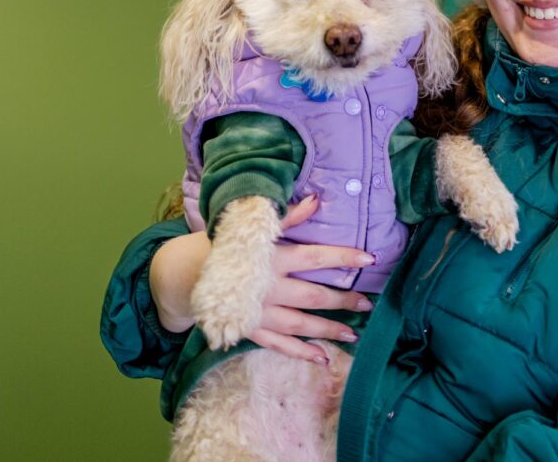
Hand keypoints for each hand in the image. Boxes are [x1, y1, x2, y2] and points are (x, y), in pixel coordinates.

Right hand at [149, 195, 375, 362]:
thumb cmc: (229, 246)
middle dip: (342, 300)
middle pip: (312, 295)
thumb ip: (287, 216)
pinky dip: (300, 352)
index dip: (343, 257)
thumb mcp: (254, 228)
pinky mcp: (249, 330)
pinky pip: (278, 345)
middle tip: (367, 303)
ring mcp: (258, 312)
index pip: (315, 256)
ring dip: (327, 329)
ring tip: (352, 333)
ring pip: (299, 323)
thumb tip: (317, 200)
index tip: (370, 258)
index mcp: (272, 258)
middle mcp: (268, 287)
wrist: (187, 272)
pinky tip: (322, 358)